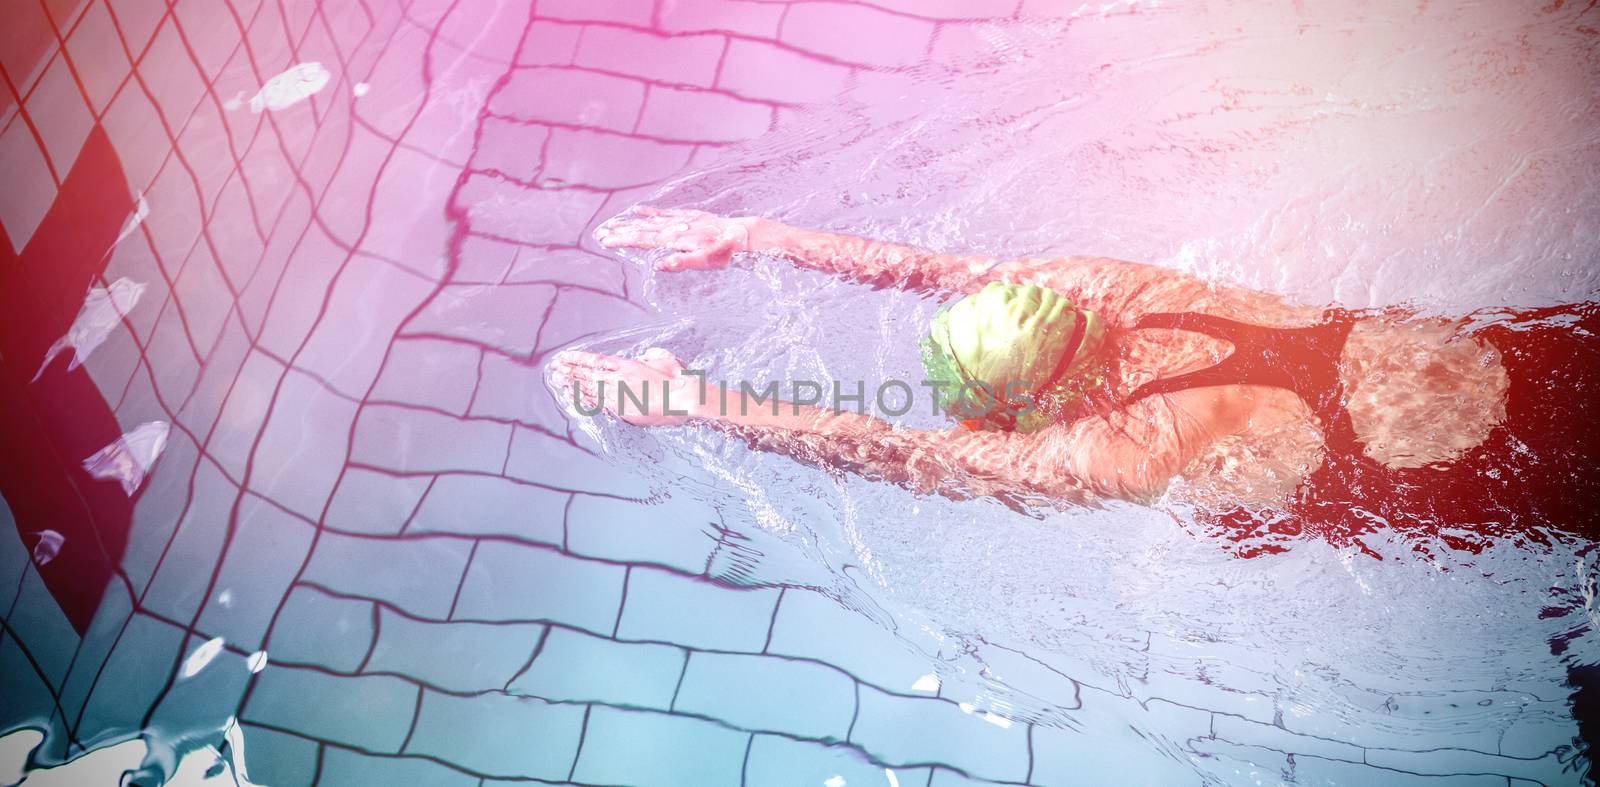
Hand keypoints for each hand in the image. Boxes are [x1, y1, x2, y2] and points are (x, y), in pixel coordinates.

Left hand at [550, 348, 706, 426]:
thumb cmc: (677, 378)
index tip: (564, 357)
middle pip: (588, 374)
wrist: (684, 399)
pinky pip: (598, 405)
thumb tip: (646, 355)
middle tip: (554, 369)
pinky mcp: (623, 411)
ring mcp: (620, 396)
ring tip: (559, 381)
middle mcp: (619, 379)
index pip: (595, 360)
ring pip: (590, 389)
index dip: (578, 359)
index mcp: (627, 364)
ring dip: (573, 385)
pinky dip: (584, 400)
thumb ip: (651, 356)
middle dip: (570, 371)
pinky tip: (573, 398)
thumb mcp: (664, 359)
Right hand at [595, 205, 753, 271]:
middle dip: (621, 232)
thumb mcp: (705, 262)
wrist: (742, 234)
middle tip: (601, 233)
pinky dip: (651, 212)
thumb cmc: (725, 252)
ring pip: (651, 221)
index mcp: (677, 239)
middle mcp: (676, 228)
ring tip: (613, 224)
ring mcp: (682, 221)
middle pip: (644, 230)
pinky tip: (639, 210)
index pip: (644, 240)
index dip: (624, 240)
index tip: (607, 241)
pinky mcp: (690, 217)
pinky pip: (666, 213)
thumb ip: (681, 262)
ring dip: (631, 223)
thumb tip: (658, 265)